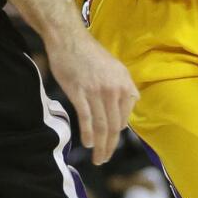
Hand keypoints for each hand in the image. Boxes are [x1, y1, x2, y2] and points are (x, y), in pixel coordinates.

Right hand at [46, 25, 138, 165]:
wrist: (68, 38)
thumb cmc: (88, 53)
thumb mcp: (114, 67)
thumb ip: (123, 87)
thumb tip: (128, 109)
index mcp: (124, 82)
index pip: (124, 117)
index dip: (118, 134)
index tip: (111, 143)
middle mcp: (114, 88)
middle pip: (114, 125)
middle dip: (110, 146)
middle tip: (104, 159)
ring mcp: (96, 91)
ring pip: (102, 125)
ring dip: (100, 146)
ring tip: (98, 158)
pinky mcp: (79, 92)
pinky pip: (86, 118)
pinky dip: (88, 134)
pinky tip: (88, 144)